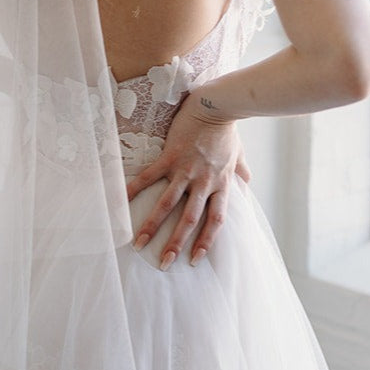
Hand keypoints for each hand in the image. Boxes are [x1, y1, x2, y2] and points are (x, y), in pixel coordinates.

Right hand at [125, 93, 250, 269]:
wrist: (217, 105)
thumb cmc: (227, 130)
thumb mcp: (238, 154)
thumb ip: (241, 171)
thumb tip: (247, 181)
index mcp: (220, 185)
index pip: (215, 221)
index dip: (206, 241)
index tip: (194, 259)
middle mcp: (204, 182)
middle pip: (190, 220)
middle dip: (177, 244)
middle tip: (165, 263)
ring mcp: (186, 170)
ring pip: (168, 205)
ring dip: (153, 226)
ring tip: (138, 243)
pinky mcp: (170, 156)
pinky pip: (150, 176)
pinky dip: (136, 188)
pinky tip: (122, 200)